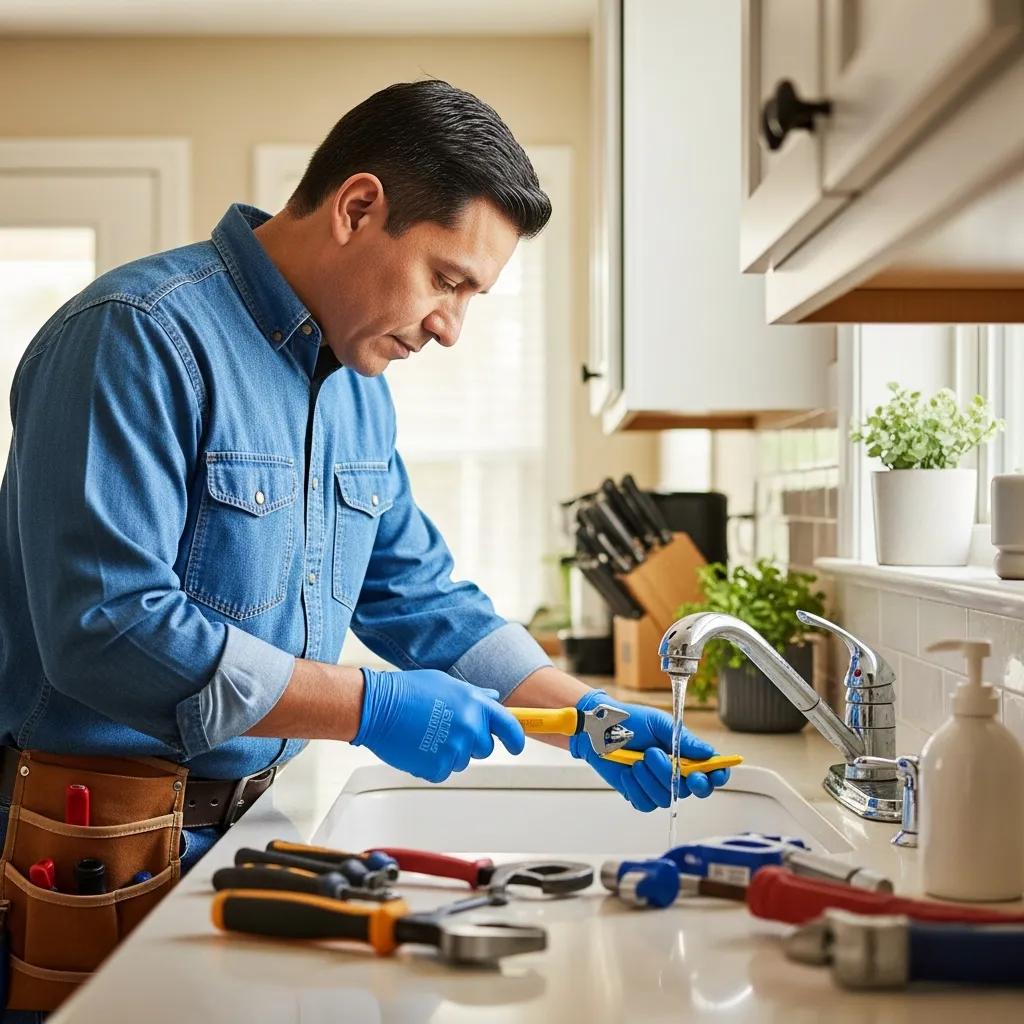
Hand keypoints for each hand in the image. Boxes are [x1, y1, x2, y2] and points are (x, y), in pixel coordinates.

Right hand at [353, 668, 524, 782]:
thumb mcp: (447, 683)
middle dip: (471, 743)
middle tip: (447, 730)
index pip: (510, 726)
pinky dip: (432, 764)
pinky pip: (442, 771)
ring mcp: (454, 748)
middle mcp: (470, 726)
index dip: (516, 738)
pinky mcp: (437, 766)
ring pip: (462, 760)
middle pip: (485, 748)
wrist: (378, 706)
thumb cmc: (408, 690)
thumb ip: (474, 695)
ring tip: (426, 734)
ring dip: (448, 752)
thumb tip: (493, 699)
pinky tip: (418, 746)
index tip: (516, 745)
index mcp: (475, 703)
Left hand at [569, 690, 730, 811]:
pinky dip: (636, 786)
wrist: (599, 728)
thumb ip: (683, 740)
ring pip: (665, 798)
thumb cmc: (631, 721)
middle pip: (689, 789)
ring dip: (651, 777)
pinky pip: (645, 803)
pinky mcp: (638, 794)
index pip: (710, 772)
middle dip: (676, 775)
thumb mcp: (659, 724)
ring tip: (638, 758)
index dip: (716, 777)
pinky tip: (628, 770)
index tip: (713, 774)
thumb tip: (708, 753)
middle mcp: (674, 773)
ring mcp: (656, 785)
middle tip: (665, 760)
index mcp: (685, 754)